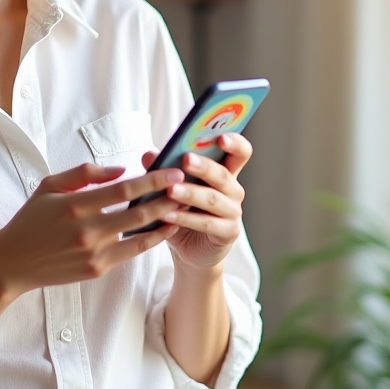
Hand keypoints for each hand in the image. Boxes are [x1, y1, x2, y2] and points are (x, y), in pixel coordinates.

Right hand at [0, 162, 185, 297]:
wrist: (13, 263)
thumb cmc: (31, 220)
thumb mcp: (49, 187)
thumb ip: (84, 174)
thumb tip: (120, 170)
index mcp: (76, 205)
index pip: (123, 189)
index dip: (151, 179)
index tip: (171, 170)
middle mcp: (87, 230)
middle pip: (137, 212)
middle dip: (166, 197)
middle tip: (186, 186)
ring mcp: (94, 253)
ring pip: (140, 235)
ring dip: (164, 220)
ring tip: (184, 207)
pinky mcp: (97, 269)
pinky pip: (131, 252)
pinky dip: (151, 240)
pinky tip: (164, 229)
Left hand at [144, 133, 251, 270]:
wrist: (188, 251)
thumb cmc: (182, 213)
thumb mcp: (170, 188)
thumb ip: (164, 170)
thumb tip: (149, 155)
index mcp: (224, 173)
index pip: (240, 152)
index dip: (234, 143)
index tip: (220, 136)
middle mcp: (233, 191)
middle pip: (223, 174)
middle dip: (204, 166)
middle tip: (186, 159)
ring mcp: (233, 213)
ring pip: (213, 199)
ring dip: (191, 193)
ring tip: (170, 190)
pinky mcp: (228, 233)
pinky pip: (207, 224)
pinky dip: (186, 219)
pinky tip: (167, 216)